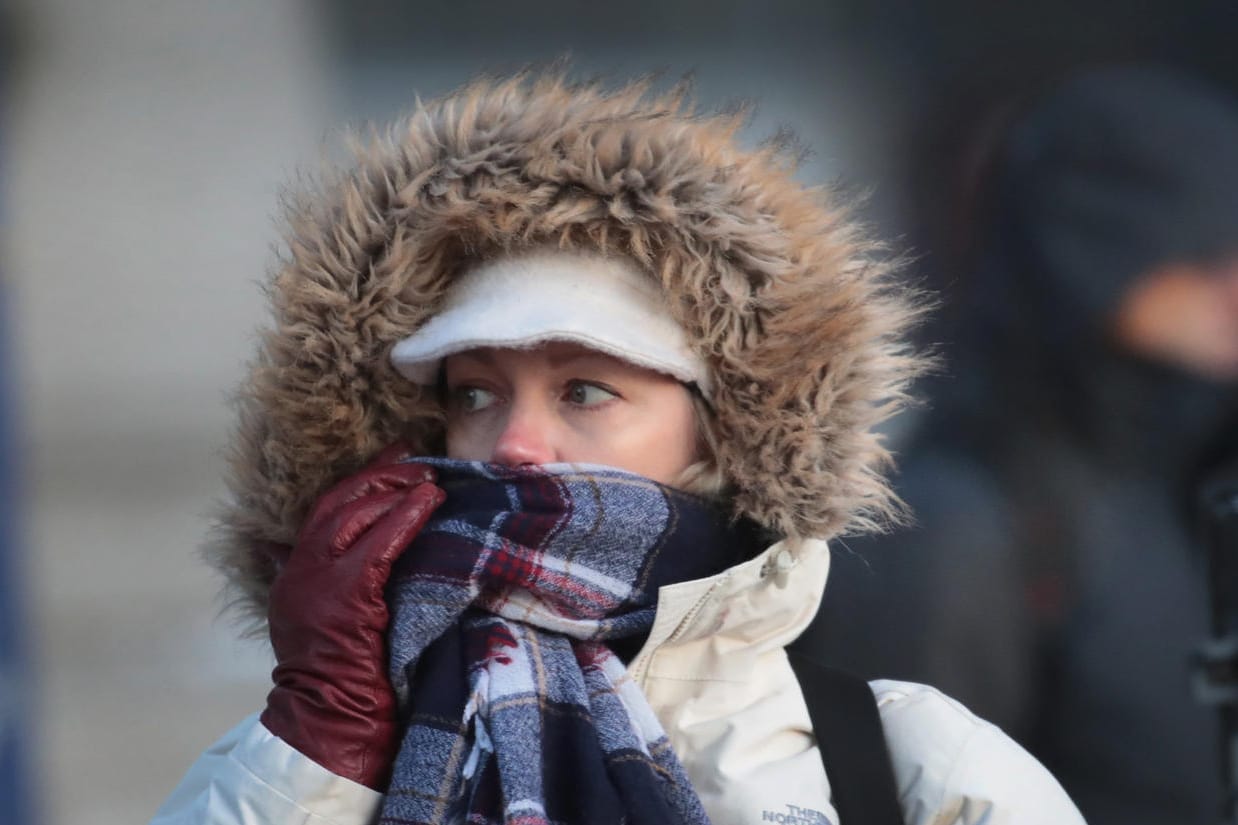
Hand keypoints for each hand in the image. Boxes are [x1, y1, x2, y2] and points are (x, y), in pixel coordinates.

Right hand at [260, 444, 444, 789]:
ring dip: (397, 491)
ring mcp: (319, 582)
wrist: (331, 723)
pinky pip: (379, 544)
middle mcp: (300, 571)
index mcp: (295, 573)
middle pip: (341, 501)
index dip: (363, 478)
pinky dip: (405, 519)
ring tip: (431, 479)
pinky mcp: (346, 596)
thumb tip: (335, 550)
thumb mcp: (324, 621)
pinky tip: (429, 504)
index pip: (327, 507)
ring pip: (357, 515)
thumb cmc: (341, 678)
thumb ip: (326, 581)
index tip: (397, 455)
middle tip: (418, 459)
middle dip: (382, 474)